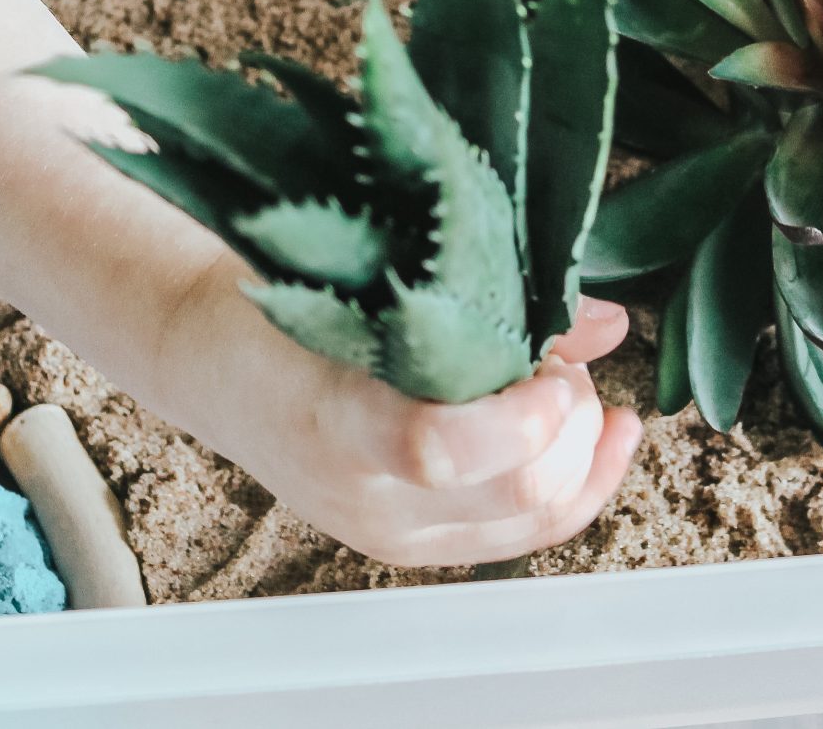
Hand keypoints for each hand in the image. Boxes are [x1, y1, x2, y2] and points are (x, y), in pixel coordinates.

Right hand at [153, 260, 642, 565]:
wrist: (215, 361)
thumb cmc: (284, 302)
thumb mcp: (369, 278)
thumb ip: (488, 298)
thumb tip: (607, 324)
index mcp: (336, 419)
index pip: (438, 447)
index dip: (518, 415)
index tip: (550, 364)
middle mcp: (367, 498)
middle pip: (518, 489)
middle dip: (569, 415)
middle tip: (555, 356)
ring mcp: (393, 533)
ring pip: (538, 518)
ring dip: (579, 446)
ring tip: (558, 384)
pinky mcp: (416, 544)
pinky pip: (525, 534)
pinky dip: (583, 484)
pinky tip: (606, 434)